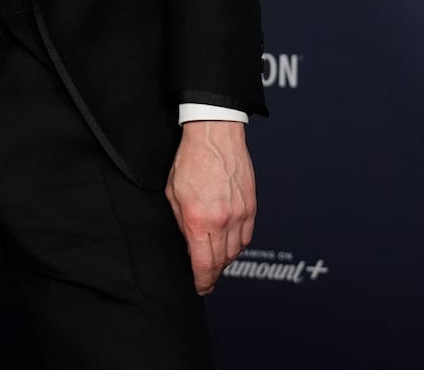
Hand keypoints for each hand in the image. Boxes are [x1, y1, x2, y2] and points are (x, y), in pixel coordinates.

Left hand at [165, 121, 255, 293]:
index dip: (202, 281)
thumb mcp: (172, 193)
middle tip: (206, 277)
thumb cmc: (189, 160)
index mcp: (198, 219)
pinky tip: (229, 244)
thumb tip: (189, 244)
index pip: (203, 264)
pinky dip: (238, 245)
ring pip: (236, 251)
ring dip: (225, 260)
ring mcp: (239, 214)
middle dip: (212, 273)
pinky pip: (247, 237)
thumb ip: (181, 222)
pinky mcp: (251, 207)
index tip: (200, 287)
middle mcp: (222, 220)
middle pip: (221, 261)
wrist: (214, 136)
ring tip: (215, 260)